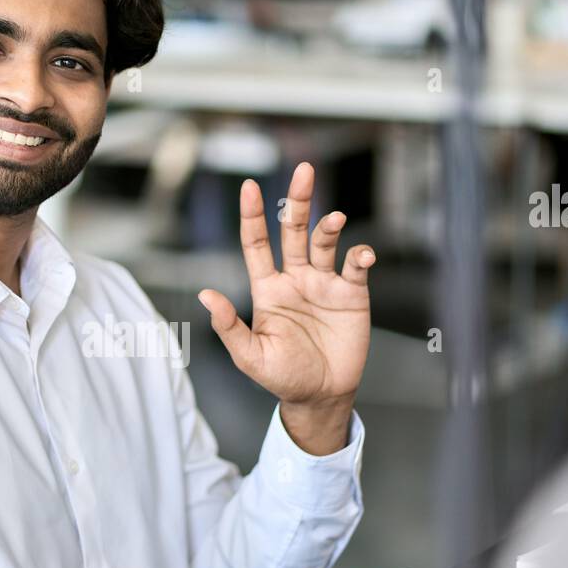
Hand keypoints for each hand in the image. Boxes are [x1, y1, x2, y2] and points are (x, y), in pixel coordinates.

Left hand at [199, 162, 374, 407]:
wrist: (322, 396)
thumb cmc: (283, 377)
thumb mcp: (250, 357)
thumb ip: (229, 327)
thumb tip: (205, 295)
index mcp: (267, 289)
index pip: (256, 244)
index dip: (252, 216)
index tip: (249, 186)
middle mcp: (295, 279)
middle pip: (293, 230)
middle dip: (298, 200)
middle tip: (304, 171)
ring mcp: (323, 284)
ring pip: (324, 242)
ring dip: (329, 226)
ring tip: (335, 219)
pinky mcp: (351, 294)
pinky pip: (356, 266)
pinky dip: (360, 255)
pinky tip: (362, 255)